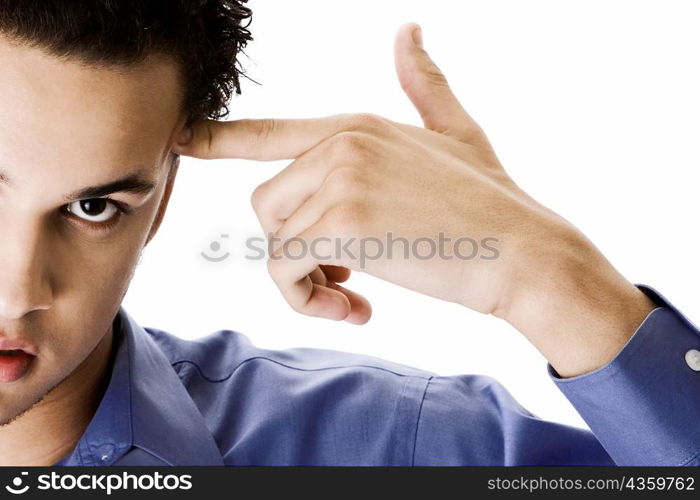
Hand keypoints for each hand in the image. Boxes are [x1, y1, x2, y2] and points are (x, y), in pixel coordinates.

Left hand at [173, 23, 655, 376]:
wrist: (524, 251)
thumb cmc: (493, 201)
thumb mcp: (457, 134)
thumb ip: (425, 85)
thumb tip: (410, 31)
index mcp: (355, 127)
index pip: (267, 131)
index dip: (218, 138)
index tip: (181, 139)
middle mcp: (338, 145)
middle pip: (267, 205)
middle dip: (297, 246)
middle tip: (345, 273)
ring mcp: (337, 179)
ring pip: (275, 243)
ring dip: (307, 281)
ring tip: (353, 292)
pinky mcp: (340, 224)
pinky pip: (286, 271)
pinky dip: (309, 301)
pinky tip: (357, 309)